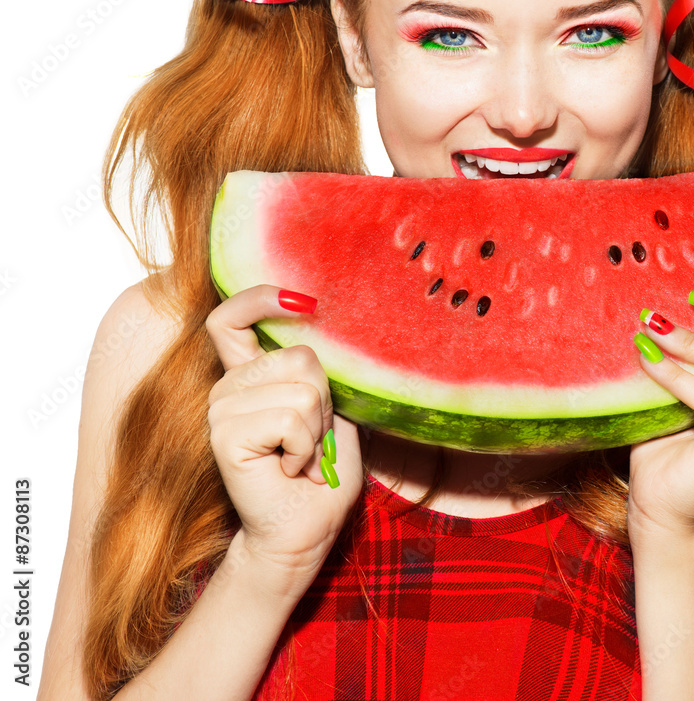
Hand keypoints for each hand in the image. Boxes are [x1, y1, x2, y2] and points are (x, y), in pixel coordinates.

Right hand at [205, 284, 363, 583]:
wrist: (304, 533)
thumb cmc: (321, 477)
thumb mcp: (333, 415)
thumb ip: (320, 375)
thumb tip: (329, 329)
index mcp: (250, 377)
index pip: (232, 319)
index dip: (260, 298)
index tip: (303, 300)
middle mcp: (229, 388)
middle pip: (299, 355)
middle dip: (324, 401)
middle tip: (311, 440)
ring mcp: (222, 410)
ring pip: (301, 387)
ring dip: (317, 429)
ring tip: (301, 457)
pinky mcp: (224, 435)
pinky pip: (290, 417)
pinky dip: (306, 446)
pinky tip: (292, 468)